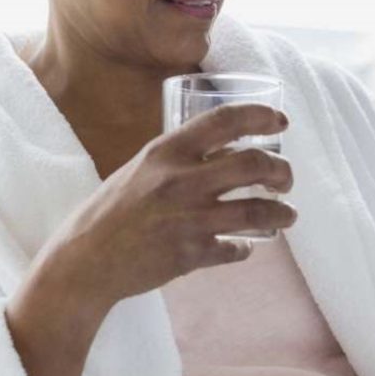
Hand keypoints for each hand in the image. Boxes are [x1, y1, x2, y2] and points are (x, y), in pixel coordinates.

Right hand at [38, 102, 296, 307]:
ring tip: (287, 214)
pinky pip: (235, 249)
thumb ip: (178, 159)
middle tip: (286, 179)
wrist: (86, 259)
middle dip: (282, 171)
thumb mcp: (141, 168)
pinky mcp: (192, 254)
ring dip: (281, 212)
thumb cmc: (111, 210)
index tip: (281, 122)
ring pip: (257, 210)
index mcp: (166, 152)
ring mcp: (189, 219)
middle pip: (254, 164)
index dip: (260, 116)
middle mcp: (181, 180)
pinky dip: (245, 248)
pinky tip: (245, 246)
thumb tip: (222, 151)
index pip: (225, 120)